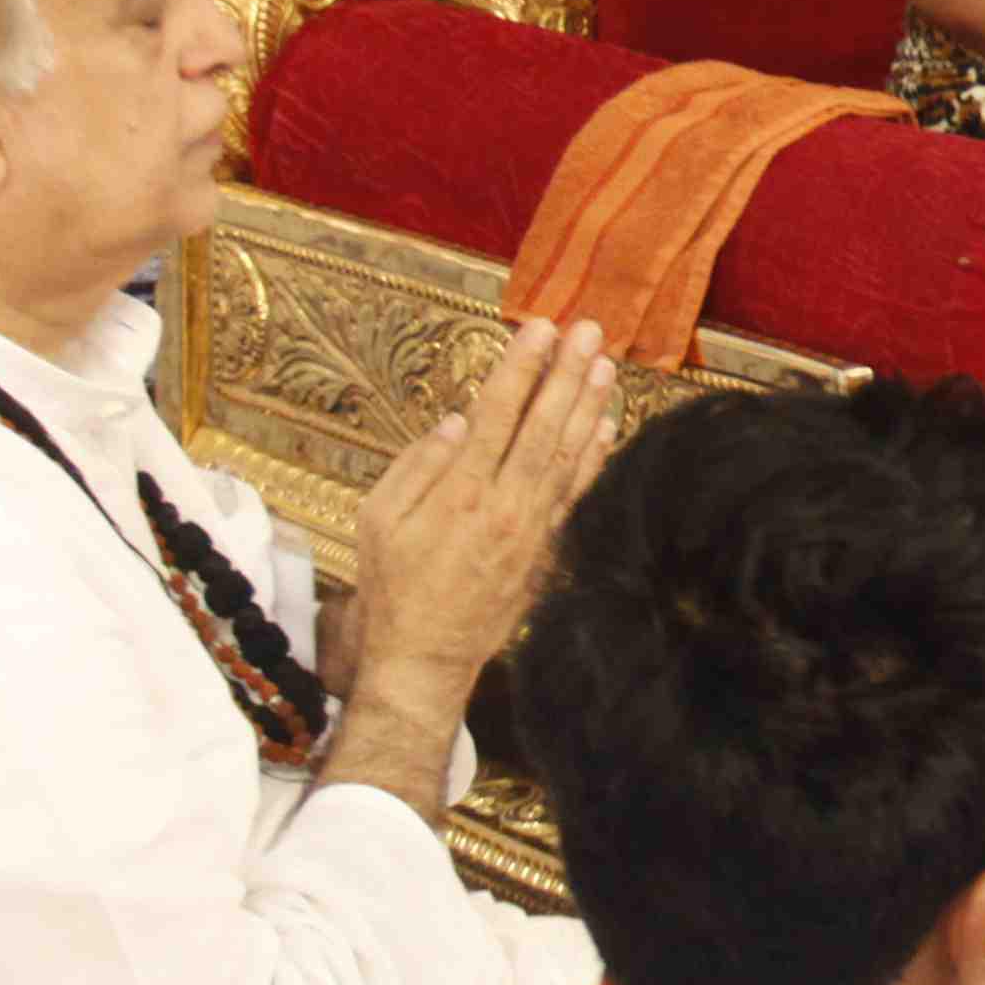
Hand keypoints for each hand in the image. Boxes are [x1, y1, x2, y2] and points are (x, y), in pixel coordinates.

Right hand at [348, 318, 623, 726]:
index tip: (539, 329)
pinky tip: (606, 424)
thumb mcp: (378, 520)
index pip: (496, 414)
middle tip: (588, 330)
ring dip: (588, 406)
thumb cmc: (394, 584)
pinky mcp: (546, 546)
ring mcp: (531, 527)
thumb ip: (417, 465)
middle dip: (567, 373)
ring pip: (566, 455)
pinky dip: (593, 456)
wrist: (427, 656)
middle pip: (542, 426)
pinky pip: (575, 492)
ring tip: (605, 362)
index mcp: (458, 493)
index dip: (521, 368)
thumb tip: (458, 419)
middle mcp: (503, 505)